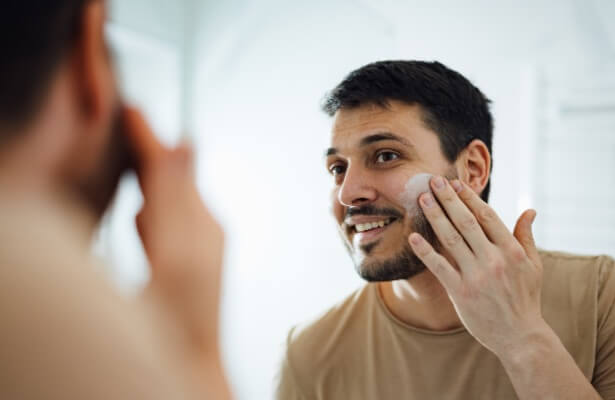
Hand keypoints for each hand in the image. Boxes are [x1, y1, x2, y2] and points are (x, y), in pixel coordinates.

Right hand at [123, 107, 224, 359]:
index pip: (173, 166)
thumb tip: (187, 142)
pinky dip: (152, 216)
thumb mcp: (175, 253)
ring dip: (152, 186)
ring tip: (135, 174)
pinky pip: (169, 227)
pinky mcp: (190, 265)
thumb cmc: (181, 317)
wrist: (191, 362)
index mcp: (201, 222)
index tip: (131, 107)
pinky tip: (144, 224)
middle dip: (151, 156)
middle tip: (130, 126)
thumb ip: (176, 198)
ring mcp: (200, 248)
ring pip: (170, 201)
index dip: (149, 138)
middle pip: (174, 178)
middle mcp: (206, 230)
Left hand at [408, 176, 544, 356]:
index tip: (455, 183)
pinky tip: (414, 236)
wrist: (520, 336)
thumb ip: (526, 236)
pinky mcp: (460, 292)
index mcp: (511, 250)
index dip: (469, 198)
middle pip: (465, 222)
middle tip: (433, 181)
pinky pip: (439, 267)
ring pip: (451, 239)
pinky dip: (425, 251)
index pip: (487, 216)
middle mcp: (493, 259)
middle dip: (448, 199)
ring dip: (435, 216)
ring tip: (422, 199)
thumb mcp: (533, 265)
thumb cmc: (526, 297)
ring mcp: (476, 276)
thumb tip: (529, 210)